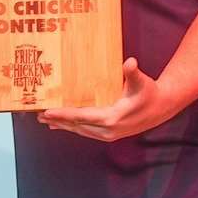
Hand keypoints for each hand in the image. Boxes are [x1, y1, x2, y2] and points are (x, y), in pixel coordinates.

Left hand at [39, 58, 174, 141]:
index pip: (82, 116)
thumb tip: (130, 62)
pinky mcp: (107, 134)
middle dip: (57, 120)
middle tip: (37, 115)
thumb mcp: (142, 81)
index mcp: (112, 118)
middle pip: (76, 125)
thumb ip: (133, 72)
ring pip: (79, 130)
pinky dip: (72, 127)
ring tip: (44, 120)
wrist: (160, 109)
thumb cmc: (149, 93)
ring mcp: (107, 135)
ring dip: (62, 125)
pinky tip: (60, 125)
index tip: (48, 112)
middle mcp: (107, 130)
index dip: (63, 114)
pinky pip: (85, 131)